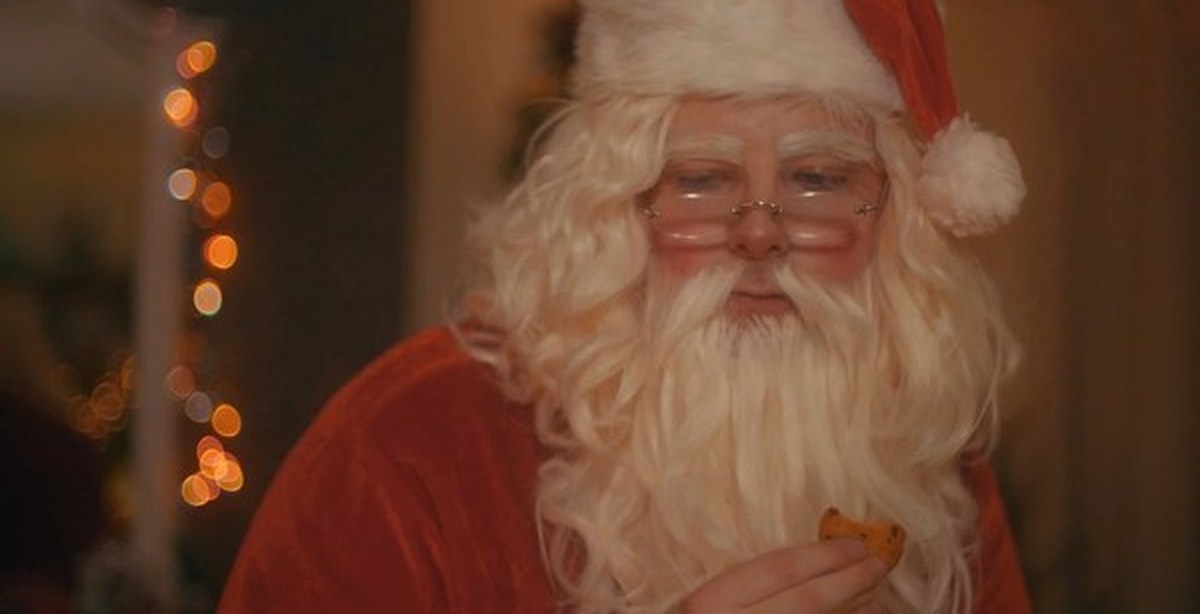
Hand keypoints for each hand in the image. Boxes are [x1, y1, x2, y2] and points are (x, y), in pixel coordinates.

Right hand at [680, 539, 888, 612]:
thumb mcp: (703, 605)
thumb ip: (743, 588)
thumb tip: (809, 569)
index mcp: (710, 604)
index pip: (778, 570)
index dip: (823, 555)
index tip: (855, 545)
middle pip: (806, 602)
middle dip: (848, 581)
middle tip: (878, 564)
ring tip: (876, 600)